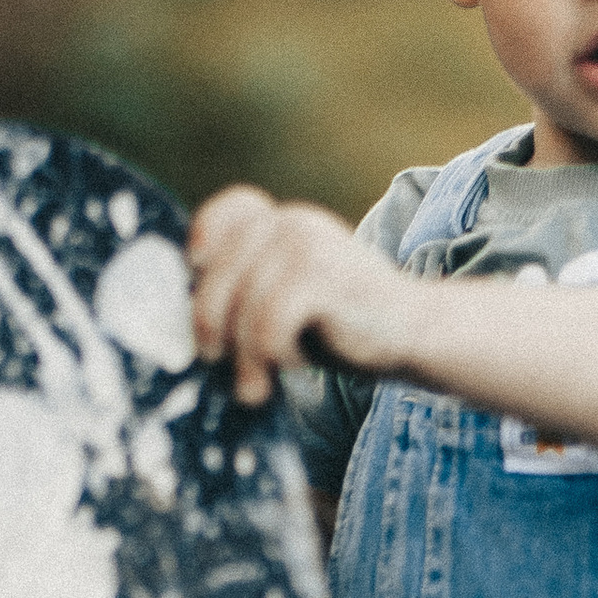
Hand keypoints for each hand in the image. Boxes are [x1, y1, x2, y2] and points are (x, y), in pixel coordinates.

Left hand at [187, 187, 405, 405]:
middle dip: (209, 328)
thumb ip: (247, 289)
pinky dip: (274, 355)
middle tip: (218, 364)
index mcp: (283, 222)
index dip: (204, 244)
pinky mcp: (321, 277)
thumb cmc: (343, 326)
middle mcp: (292, 223)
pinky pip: (268, 325)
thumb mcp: (287, 296)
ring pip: (241, 308)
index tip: (199, 278)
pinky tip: (296, 364)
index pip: (228, 212)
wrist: (412, 334)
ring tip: (256, 385)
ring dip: (244, 357)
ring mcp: (306, 245)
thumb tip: (185, 320)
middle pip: (216, 273)